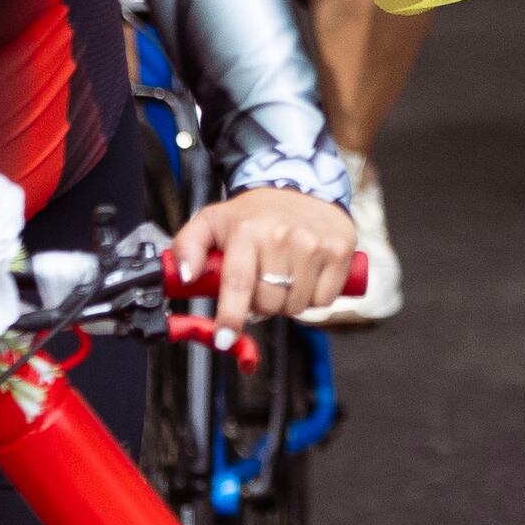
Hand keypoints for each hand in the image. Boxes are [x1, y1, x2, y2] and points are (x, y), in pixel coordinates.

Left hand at [171, 186, 353, 325]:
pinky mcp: (339, 250)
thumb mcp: (211, 222)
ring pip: (296, 306)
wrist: (302, 185)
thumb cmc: (254, 214)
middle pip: (268, 303)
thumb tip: (184, 277)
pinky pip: (323, 300)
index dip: (231, 316)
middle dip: (260, 304)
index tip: (226, 338)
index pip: (238, 283)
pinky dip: (313, 297)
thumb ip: (186, 247)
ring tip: (284, 277)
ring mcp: (314, 244)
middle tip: (261, 284)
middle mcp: (282, 237)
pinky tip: (307, 276)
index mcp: (246, 231)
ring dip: (287, 302)